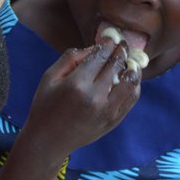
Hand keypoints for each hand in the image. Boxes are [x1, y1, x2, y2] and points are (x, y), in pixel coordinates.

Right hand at [20, 42, 141, 162]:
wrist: (48, 141)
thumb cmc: (45, 106)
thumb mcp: (49, 78)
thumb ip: (70, 58)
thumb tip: (94, 47)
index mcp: (76, 84)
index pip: (100, 56)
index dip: (108, 43)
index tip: (111, 38)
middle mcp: (95, 97)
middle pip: (116, 66)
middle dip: (121, 51)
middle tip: (122, 45)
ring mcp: (107, 111)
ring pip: (130, 82)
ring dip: (132, 68)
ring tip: (129, 62)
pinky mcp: (113, 121)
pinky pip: (131, 99)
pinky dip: (134, 85)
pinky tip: (129, 79)